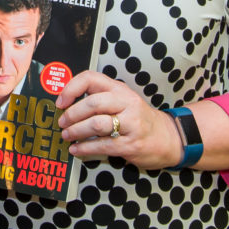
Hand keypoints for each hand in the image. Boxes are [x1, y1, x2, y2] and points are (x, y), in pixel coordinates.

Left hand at [55, 71, 181, 170]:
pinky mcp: (132, 144)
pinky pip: (103, 145)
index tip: (60, 101)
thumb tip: (66, 102)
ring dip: (76, 131)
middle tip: (62, 122)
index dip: (71, 88)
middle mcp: (126, 102)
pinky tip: (76, 149)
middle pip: (92, 103)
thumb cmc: (138, 118)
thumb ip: (99, 97)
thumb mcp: (121, 100)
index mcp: (119, 89)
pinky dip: (85, 148)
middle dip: (72, 114)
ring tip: (67, 136)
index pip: (90, 78)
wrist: (167, 137)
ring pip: (97, 124)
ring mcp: (131, 124)